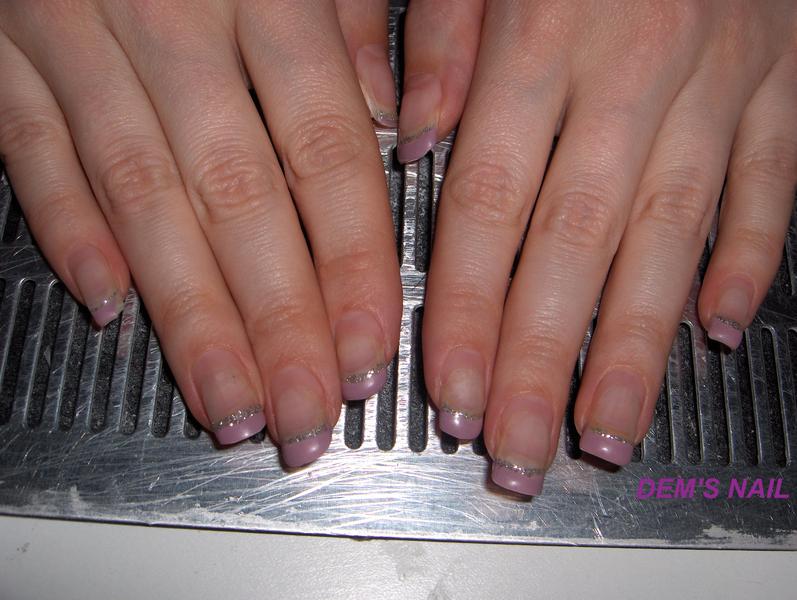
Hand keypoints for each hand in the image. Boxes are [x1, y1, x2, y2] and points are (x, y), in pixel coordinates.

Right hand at [0, 0, 402, 465]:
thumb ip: (344, 16)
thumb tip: (382, 113)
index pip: (324, 154)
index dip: (349, 264)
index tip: (367, 353)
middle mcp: (169, 17)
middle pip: (236, 200)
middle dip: (274, 323)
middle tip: (301, 418)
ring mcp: (72, 32)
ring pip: (139, 197)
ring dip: (185, 314)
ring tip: (226, 401)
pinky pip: (30, 146)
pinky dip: (67, 226)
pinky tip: (106, 303)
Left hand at [399, 0, 796, 493]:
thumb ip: (439, 39)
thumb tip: (416, 139)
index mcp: (543, 35)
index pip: (489, 206)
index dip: (466, 310)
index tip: (449, 393)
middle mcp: (631, 72)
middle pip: (575, 246)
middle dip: (542, 362)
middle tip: (516, 450)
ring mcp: (719, 84)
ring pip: (671, 238)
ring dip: (635, 346)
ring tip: (604, 432)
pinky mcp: (780, 86)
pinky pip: (770, 186)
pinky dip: (749, 261)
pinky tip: (719, 329)